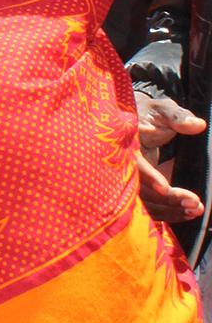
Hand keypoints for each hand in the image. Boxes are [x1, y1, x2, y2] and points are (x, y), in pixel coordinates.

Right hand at [134, 90, 204, 221]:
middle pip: (141, 190)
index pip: (135, 165)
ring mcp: (129, 181)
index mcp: (125, 147)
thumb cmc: (149, 113)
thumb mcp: (163, 109)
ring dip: (170, 210)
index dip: (149, 177)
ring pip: (145, 203)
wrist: (138, 120)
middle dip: (167, 200)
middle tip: (194, 202)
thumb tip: (198, 125)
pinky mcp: (139, 190)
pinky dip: (168, 212)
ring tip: (195, 210)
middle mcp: (124, 168)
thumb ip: (178, 116)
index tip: (167, 187)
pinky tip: (187, 213)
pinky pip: (150, 206)